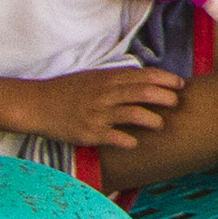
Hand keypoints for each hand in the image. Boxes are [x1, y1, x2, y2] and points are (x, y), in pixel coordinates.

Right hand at [27, 59, 185, 149]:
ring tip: (161, 124)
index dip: (165, 79)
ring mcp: (98, 114)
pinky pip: (113, 137)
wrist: (37, 104)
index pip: (144, 75)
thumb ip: (117, 78)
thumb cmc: (67, 90)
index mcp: (107, 79)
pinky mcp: (89, 132)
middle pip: (143, 92)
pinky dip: (127, 140)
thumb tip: (142, 77)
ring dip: (152, 120)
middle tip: (177, 103)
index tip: (180, 84)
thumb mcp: (93, 77)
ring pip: (133, 114)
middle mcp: (105, 94)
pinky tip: (135, 143)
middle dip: (165, 97)